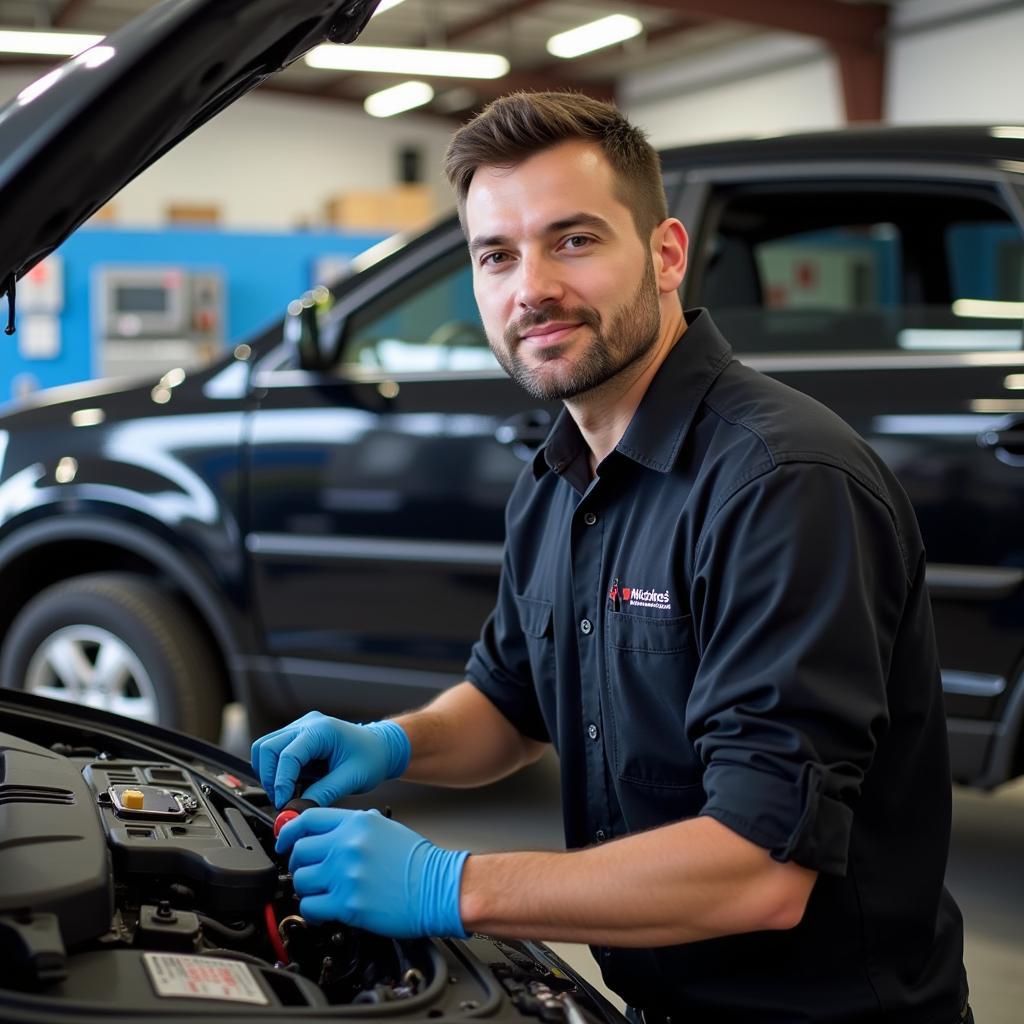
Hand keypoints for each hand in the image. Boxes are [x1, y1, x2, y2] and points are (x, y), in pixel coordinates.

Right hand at [250, 711, 410, 807]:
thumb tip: (295, 810)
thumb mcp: (351, 779)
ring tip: (288, 793)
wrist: (382, 748)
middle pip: (267, 747)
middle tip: (282, 800)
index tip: (284, 803)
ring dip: (270, 774)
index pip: (287, 755)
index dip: (281, 782)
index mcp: (322, 730)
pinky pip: (275, 752)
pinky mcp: (298, 737)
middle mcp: (307, 724)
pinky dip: (277, 770)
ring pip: (266, 748)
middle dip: (270, 777)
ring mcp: (301, 728)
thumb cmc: (372, 758)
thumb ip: (322, 795)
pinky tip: (294, 783)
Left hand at [276, 808, 468, 937]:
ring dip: (306, 888)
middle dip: (298, 863)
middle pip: (299, 850)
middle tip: (307, 871)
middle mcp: (348, 844)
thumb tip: (327, 832)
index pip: (307, 819)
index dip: (289, 831)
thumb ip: (354, 826)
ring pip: (300, 880)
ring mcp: (346, 874)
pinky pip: (310, 906)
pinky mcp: (348, 903)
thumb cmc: (416, 861)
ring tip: (321, 891)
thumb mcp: (386, 827)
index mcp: (357, 822)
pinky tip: (325, 908)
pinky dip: (313, 910)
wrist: (439, 887)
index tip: (284, 841)